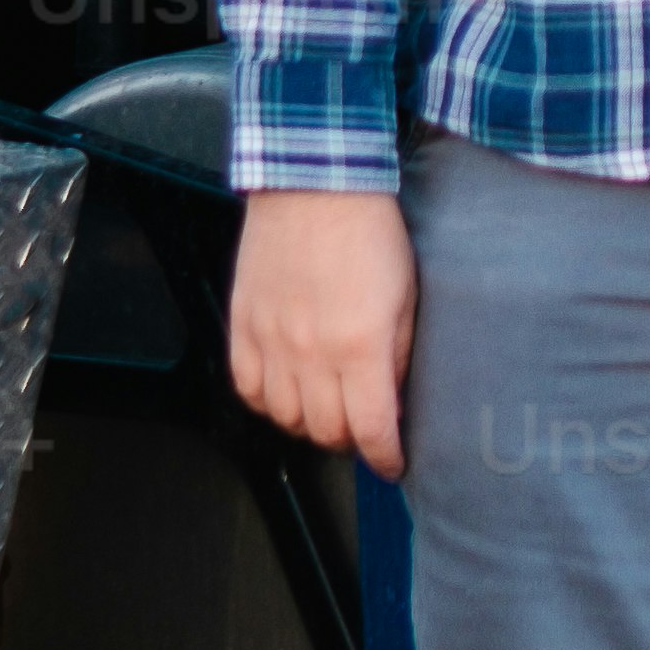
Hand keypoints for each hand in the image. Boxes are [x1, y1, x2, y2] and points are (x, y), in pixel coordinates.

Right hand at [229, 186, 415, 477]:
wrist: (315, 185)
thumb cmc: (369, 233)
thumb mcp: (406, 296)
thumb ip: (399, 356)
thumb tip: (393, 401)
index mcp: (360, 346)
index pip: (370, 430)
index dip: (385, 458)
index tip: (392, 463)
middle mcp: (311, 352)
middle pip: (325, 432)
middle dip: (350, 441)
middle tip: (363, 429)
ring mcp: (271, 340)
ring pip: (284, 418)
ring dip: (309, 424)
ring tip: (326, 409)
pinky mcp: (244, 324)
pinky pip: (247, 387)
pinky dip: (267, 401)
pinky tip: (286, 391)